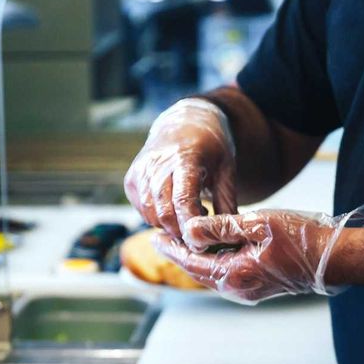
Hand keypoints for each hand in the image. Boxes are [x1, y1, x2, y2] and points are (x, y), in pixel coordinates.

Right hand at [124, 99, 237, 239]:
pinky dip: (157, 218)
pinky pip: (142, 211)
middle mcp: (157, 163)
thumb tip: (232, 237)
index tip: (202, 241)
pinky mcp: (131, 180)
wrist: (184, 122)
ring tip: (189, 216)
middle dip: (180, 231)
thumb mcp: (226, 170)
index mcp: (184, 157)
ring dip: (169, 226)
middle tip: (198, 233)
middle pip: (164, 213)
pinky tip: (174, 209)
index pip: (182, 200)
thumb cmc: (210, 147)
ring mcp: (140, 171)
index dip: (191, 226)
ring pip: (150, 215)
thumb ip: (227, 203)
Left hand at [153, 205, 363, 303]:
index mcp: (235, 275)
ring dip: (195, 259)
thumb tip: (189, 231)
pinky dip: (213, 262)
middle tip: (160, 238)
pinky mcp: (258, 287)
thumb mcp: (258, 224)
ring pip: (212, 275)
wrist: (335, 258)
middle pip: (198, 272)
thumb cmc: (301, 237)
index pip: (191, 263)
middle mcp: (238, 289)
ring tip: (180, 241)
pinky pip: (227, 275)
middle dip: (179, 255)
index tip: (154, 236)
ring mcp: (249, 291)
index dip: (171, 249)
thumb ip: (221, 228)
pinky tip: (210, 248)